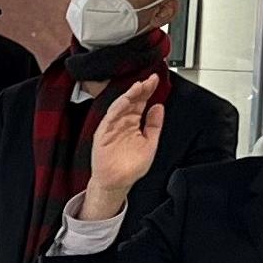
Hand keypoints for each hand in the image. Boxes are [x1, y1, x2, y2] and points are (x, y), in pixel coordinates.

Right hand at [82, 78, 164, 211]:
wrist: (117, 183)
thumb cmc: (131, 167)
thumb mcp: (150, 144)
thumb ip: (154, 125)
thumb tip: (159, 107)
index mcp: (133, 123)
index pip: (141, 102)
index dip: (148, 91)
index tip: (155, 80)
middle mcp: (122, 122)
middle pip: (131, 101)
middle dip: (140, 89)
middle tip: (149, 80)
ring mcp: (112, 127)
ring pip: (120, 106)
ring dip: (129, 95)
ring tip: (139, 86)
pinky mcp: (103, 133)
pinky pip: (110, 117)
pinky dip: (117, 108)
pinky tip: (125, 101)